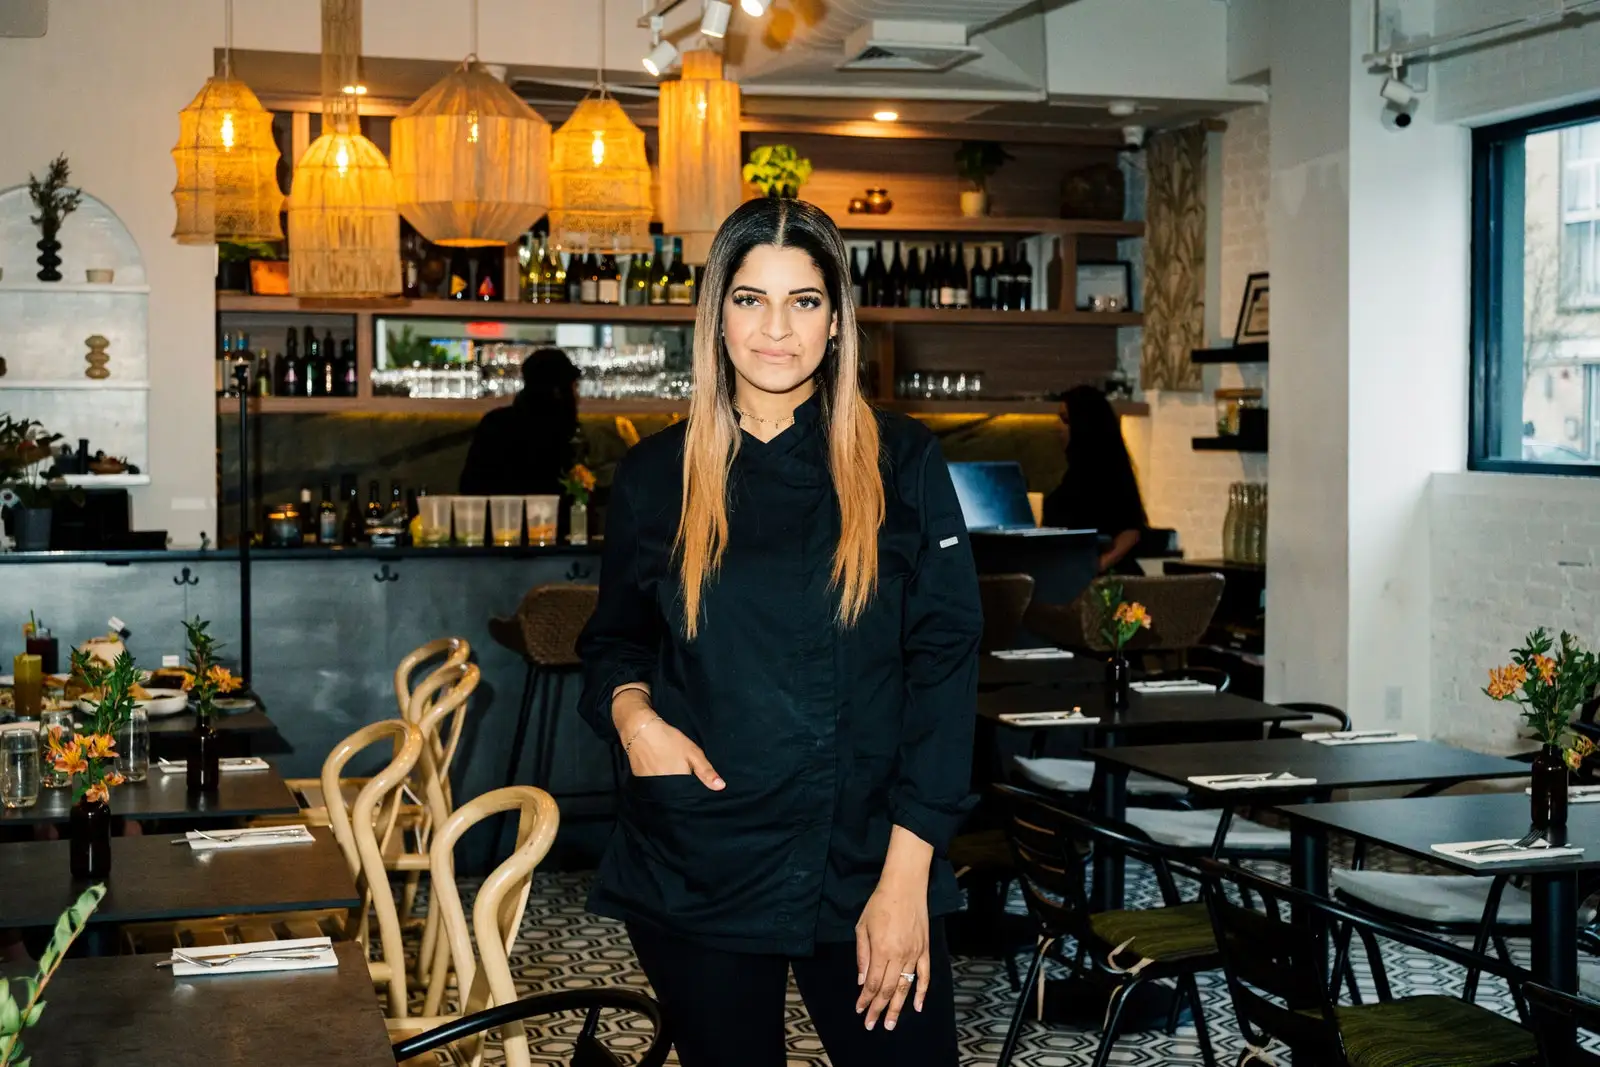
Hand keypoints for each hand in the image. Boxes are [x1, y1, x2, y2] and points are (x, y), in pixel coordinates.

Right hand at [613, 690, 723, 789]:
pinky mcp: (641, 782)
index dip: (694, 794)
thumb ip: (706, 771)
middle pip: (676, 797)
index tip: (697, 788)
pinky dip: (658, 784)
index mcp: (679, 782)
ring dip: (670, 789)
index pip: (690, 797)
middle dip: (682, 792)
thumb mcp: (693, 752)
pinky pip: (653, 788)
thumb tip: (721, 787)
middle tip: (683, 778)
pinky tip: (661, 773)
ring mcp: (651, 786)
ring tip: (671, 775)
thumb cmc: (669, 740)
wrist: (641, 730)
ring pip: (665, 793)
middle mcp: (664, 789)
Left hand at [854, 865, 929, 1030]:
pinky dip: (922, 992)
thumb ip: (862, 955)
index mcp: (881, 950)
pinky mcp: (924, 949)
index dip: (866, 999)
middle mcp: (899, 955)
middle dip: (879, 1009)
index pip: (873, 983)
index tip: (859, 1010)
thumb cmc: (879, 904)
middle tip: (872, 1025)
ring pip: (905, 987)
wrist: (905, 886)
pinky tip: (917, 1006)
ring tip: (891, 1024)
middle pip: (888, 990)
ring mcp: (914, 953)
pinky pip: (924, 975)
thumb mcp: (862, 927)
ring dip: (898, 1007)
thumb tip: (862, 980)